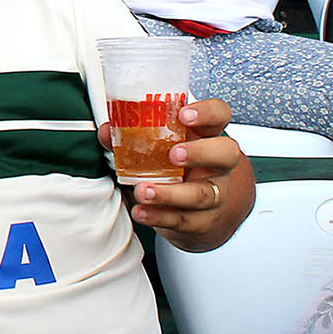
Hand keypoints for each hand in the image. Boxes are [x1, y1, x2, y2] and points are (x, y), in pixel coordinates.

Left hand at [98, 97, 250, 246]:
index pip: (219, 115)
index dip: (207, 113)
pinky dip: (160, 217)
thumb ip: (134, 136)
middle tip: (173, 155)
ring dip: (169, 194)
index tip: (184, 114)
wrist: (202, 211)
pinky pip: (185, 220)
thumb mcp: (163, 147)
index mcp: (207, 136)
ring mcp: (215, 193)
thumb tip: (107, 131)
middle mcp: (218, 164)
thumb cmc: (180, 168)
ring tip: (142, 191)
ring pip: (201, 194)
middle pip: (225, 154)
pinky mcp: (205, 220)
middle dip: (199, 153)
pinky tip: (142, 212)